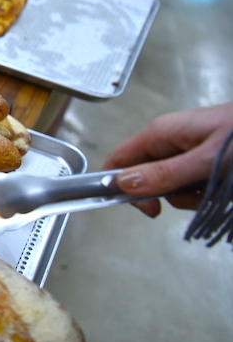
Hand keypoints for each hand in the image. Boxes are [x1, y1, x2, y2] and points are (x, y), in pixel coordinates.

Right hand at [102, 102, 232, 216]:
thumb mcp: (207, 162)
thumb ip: (164, 175)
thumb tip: (122, 184)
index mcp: (161, 132)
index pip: (119, 159)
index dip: (120, 185)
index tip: (146, 209)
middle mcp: (170, 139)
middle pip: (146, 176)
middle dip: (168, 194)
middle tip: (195, 196)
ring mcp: (190, 149)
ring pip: (171, 183)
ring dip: (190, 195)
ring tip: (217, 189)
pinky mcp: (207, 158)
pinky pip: (192, 181)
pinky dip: (205, 191)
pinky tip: (223, 188)